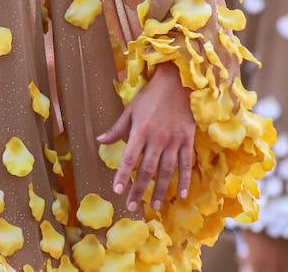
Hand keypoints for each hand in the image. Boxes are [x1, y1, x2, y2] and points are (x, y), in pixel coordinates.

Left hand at [97, 67, 195, 211]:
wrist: (177, 82)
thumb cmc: (150, 95)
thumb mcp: (131, 109)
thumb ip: (117, 128)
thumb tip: (100, 140)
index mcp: (140, 130)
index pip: (129, 158)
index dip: (123, 175)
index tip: (117, 190)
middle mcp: (157, 138)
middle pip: (147, 169)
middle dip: (139, 189)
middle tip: (133, 206)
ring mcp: (174, 140)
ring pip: (166, 170)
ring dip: (161, 190)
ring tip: (155, 206)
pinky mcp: (188, 139)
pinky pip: (186, 163)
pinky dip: (185, 179)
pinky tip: (182, 194)